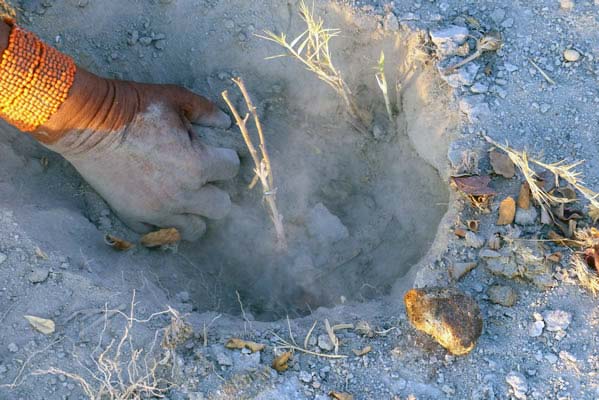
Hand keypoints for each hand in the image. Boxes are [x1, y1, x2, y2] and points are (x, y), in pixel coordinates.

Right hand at [37, 69, 238, 240]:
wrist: (87, 122)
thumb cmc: (134, 106)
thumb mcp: (176, 98)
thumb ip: (206, 111)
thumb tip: (224, 123)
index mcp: (197, 164)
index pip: (232, 170)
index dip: (226, 159)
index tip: (215, 152)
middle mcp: (182, 194)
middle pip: (221, 208)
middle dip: (217, 192)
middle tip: (204, 179)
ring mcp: (158, 210)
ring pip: (195, 229)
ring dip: (195, 214)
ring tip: (186, 197)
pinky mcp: (134, 217)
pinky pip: (161, 234)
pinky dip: (165, 223)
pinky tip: (161, 205)